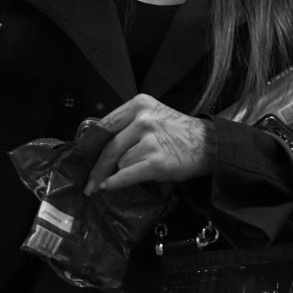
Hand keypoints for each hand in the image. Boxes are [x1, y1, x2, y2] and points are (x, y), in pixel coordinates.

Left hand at [84, 93, 215, 193]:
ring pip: (121, 162)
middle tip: (88, 183)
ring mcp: (150, 140)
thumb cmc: (178, 131)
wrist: (210, 144)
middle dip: (97, 168)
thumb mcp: (153, 116)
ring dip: (123, 172)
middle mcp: (143, 119)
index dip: (92, 145)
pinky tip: (107, 187)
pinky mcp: (157, 161)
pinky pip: (127, 175)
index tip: (83, 158)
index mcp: (139, 104)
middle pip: (109, 147)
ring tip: (139, 170)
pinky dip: (115, 183)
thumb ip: (128, 125)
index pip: (106, 125)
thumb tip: (98, 146)